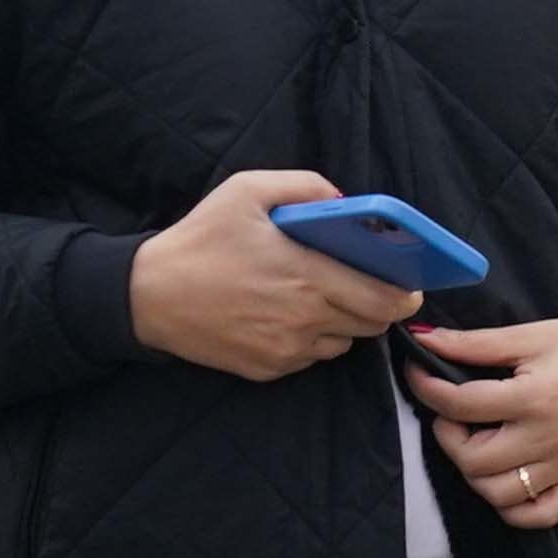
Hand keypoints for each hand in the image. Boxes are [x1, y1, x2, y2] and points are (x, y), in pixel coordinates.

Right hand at [128, 168, 433, 381]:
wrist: (147, 296)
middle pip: (371, 325)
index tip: (411, 286)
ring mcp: (287, 349)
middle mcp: (304, 318)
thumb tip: (346, 201)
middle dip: (378, 307)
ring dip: (343, 324)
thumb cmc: (200, 239)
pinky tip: (286, 316)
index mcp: (307, 274)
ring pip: (342, 343)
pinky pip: (310, 358)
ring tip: (320, 298)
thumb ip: (306, 186)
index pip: (383, 298)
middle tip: (370, 288)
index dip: (406, 295)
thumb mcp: (247, 191)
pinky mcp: (268, 370)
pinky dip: (311, 340)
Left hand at [407, 305, 557, 529]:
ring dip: (476, 473)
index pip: (460, 404)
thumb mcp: (534, 334)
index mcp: (535, 398)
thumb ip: (476, 343)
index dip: (427, 387)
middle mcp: (548, 440)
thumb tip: (425, 342)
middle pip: (473, 460)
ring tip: (480, 442)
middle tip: (455, 412)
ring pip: (498, 495)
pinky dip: (513, 507)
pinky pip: (538, 516)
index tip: (419, 372)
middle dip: (449, 435)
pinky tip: (507, 477)